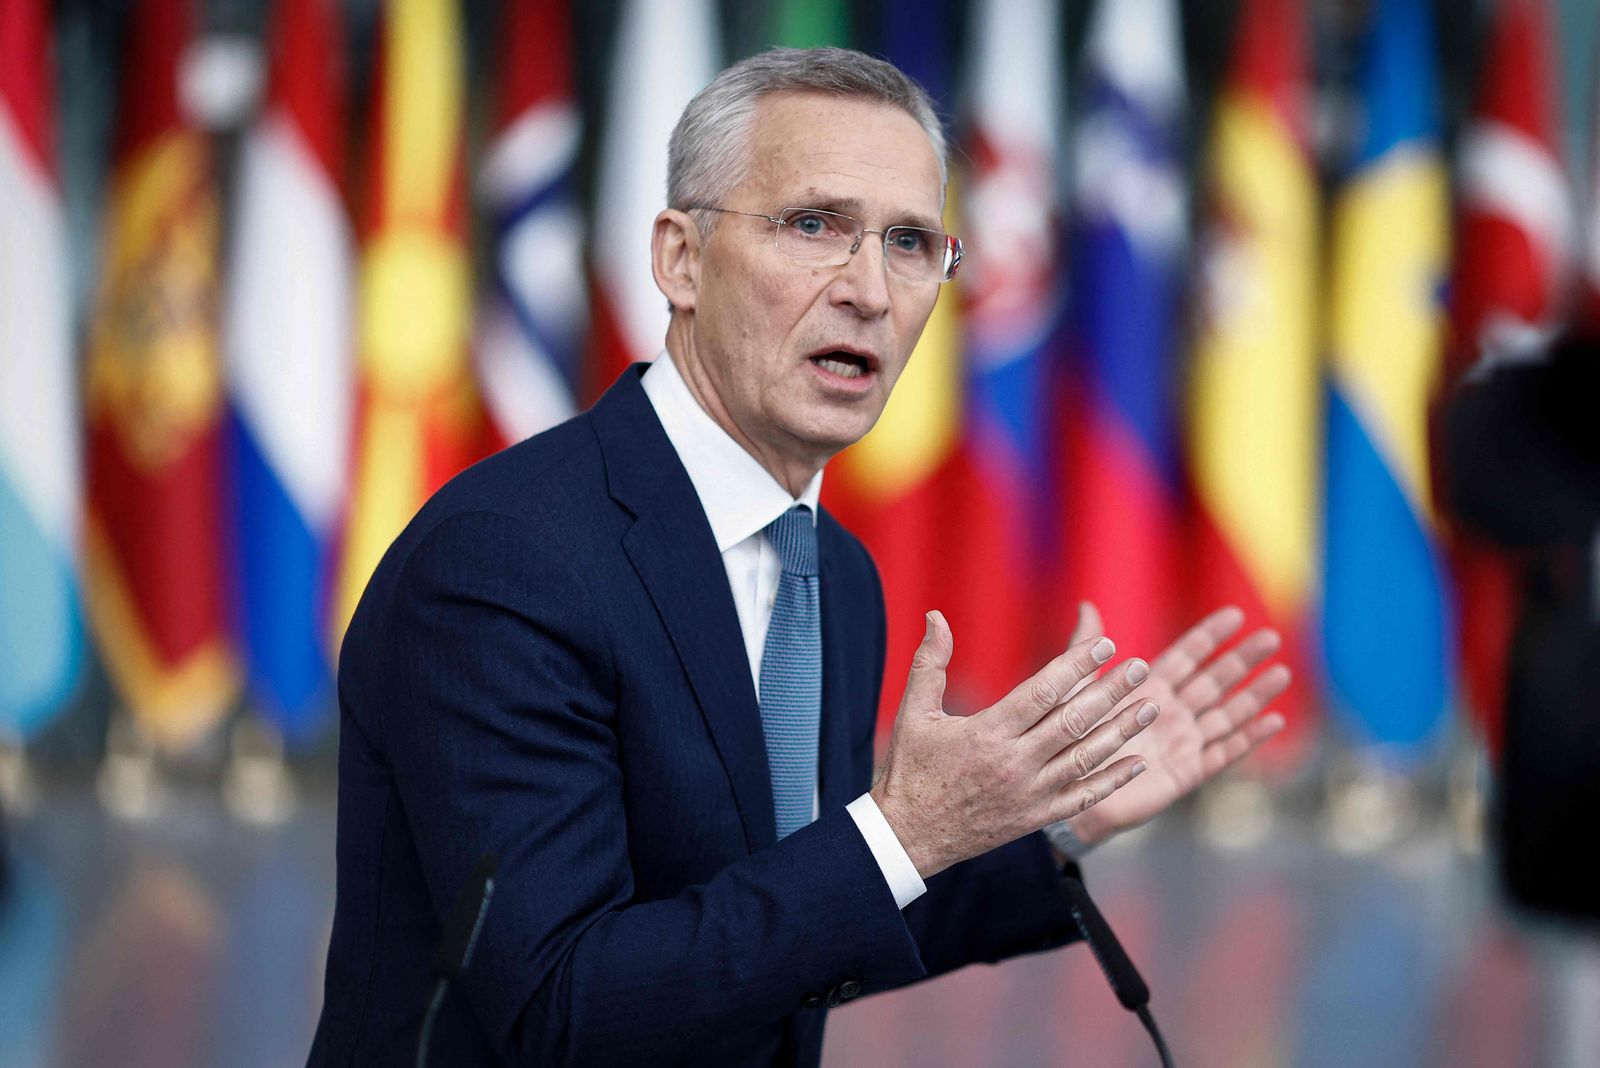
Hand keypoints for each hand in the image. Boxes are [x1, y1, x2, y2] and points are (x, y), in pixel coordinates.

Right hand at [870, 611, 1158, 879]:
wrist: (908, 837)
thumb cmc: (910, 769)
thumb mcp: (913, 712)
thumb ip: (929, 662)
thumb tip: (935, 616)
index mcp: (987, 733)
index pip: (1042, 692)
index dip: (1076, 666)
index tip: (1105, 645)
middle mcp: (1014, 763)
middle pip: (1074, 722)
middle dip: (1111, 692)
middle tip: (1141, 667)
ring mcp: (1029, 794)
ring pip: (1086, 758)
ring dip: (1122, 732)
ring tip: (1151, 706)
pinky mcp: (1036, 818)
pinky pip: (1083, 798)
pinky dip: (1112, 780)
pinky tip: (1137, 762)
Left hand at [1062, 602, 1288, 847]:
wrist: (1062, 794)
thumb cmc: (1066, 742)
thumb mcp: (1075, 690)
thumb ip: (1084, 650)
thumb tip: (1087, 605)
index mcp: (1146, 691)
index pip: (1186, 657)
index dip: (1210, 637)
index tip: (1236, 614)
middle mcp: (1169, 714)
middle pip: (1214, 681)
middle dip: (1242, 660)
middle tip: (1271, 636)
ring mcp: (1181, 743)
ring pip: (1226, 714)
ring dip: (1254, 695)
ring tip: (1281, 674)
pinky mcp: (1185, 774)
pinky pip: (1223, 754)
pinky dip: (1248, 739)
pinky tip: (1273, 722)